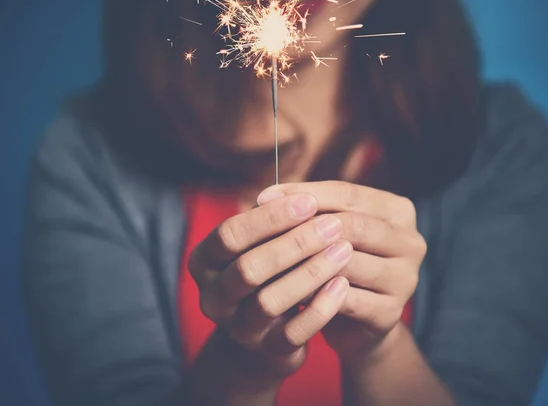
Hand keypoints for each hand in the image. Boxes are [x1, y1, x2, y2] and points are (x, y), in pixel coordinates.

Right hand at [188, 193, 352, 383]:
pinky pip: (293, 333)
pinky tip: (342, 285)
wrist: (264, 332)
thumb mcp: (258, 246)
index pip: (230, 235)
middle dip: (294, 243)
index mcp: (204, 262)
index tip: (308, 202)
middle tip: (333, 225)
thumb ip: (271, 223)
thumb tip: (303, 196)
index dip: (270, 217)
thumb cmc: (265, 273)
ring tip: (343, 250)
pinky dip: (319, 308)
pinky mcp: (266, 351)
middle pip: (248, 268)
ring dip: (310, 273)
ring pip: (269, 302)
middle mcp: (213, 297)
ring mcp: (237, 328)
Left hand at [257, 181, 425, 361]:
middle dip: (306, 226)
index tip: (263, 196)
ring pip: (349, 262)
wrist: (353, 323)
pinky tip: (289, 292)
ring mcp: (406, 279)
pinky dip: (316, 295)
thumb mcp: (326, 230)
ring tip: (273, 261)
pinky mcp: (391, 312)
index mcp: (398, 211)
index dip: (305, 193)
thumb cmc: (335, 264)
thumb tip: (267, 196)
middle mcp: (411, 242)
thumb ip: (308, 210)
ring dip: (308, 262)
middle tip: (267, 231)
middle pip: (353, 225)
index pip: (349, 193)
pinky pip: (347, 299)